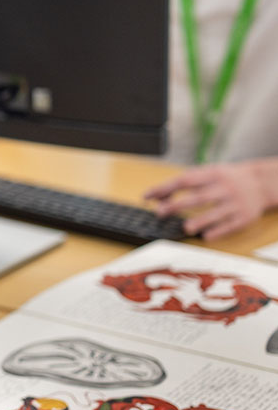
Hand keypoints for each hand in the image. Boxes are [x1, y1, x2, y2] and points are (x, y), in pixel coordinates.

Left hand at [144, 159, 277, 240]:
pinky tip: (206, 236)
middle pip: (198, 197)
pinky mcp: (245, 217)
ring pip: (216, 212)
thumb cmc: (227, 178)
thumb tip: (159, 196)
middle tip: (160, 213)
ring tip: (185, 227)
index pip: (185, 180)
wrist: (263, 183)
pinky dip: (218, 231)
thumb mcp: (209, 173)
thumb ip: (187, 183)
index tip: (148, 196)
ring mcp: (236, 203)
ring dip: (200, 220)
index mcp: (213, 174)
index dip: (165, 188)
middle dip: (177, 205)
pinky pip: (231, 225)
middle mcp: (224, 188)